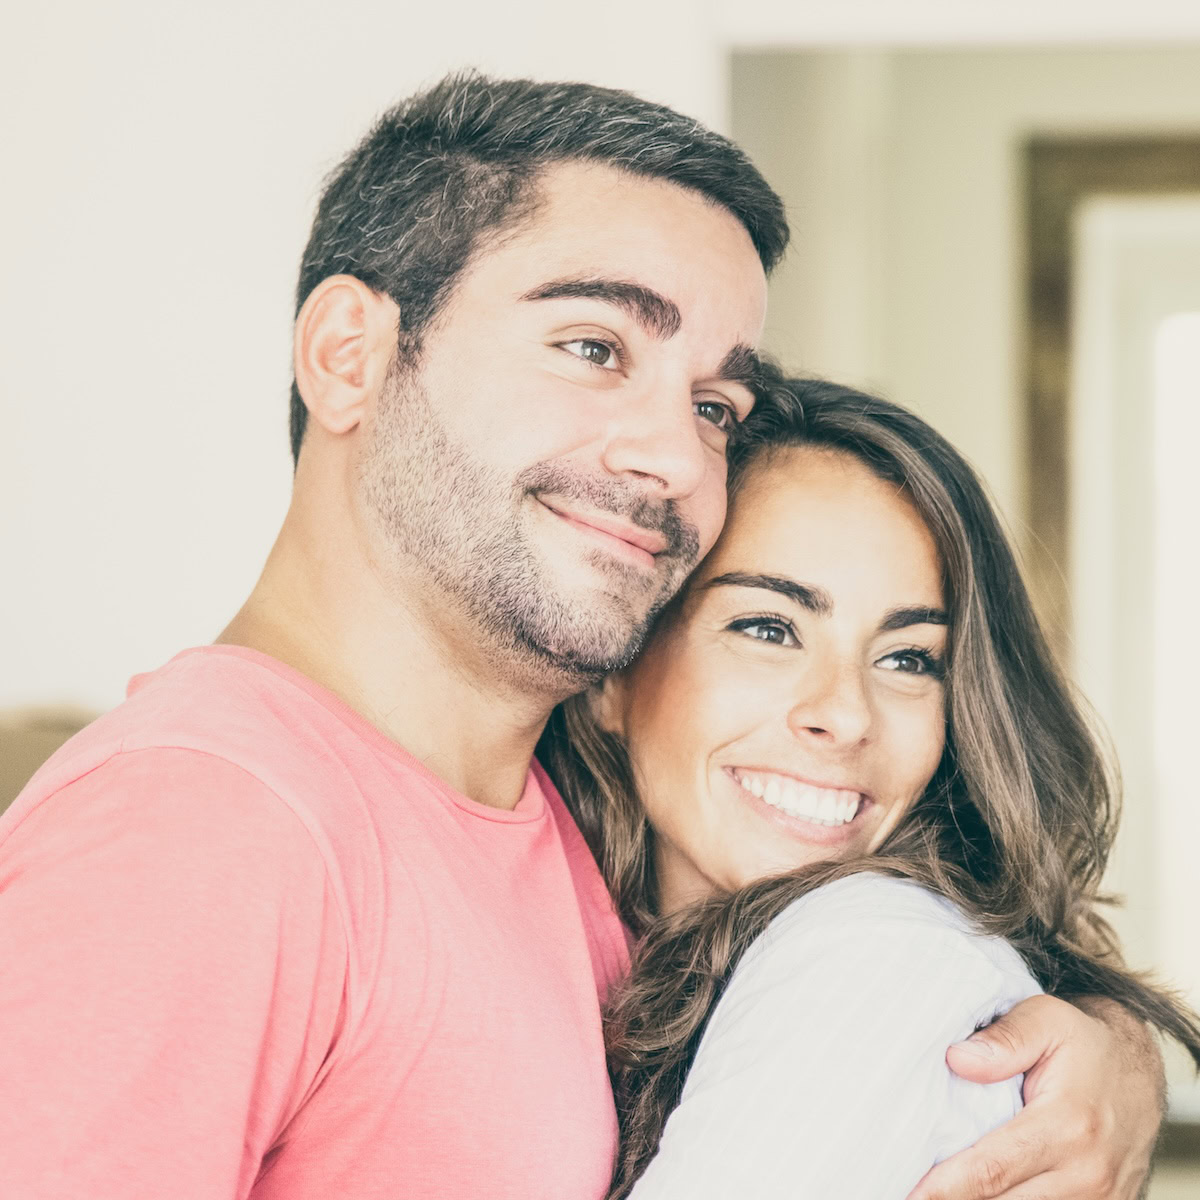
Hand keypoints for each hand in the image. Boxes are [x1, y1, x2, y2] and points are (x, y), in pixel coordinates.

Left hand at [905, 994, 1164, 1199]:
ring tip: (933, 1189)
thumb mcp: (1046, 1019)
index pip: (992, 1169)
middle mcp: (1086, 1174)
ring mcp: (1098, 1199)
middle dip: (953, 1199)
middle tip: (908, 1187)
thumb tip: (958, 1059)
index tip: (911, 1191)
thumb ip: (1004, 1039)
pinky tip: (973, 1190)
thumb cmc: (1083, 1043)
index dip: (945, 1186)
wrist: (1139, 1071)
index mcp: (1068, 1126)